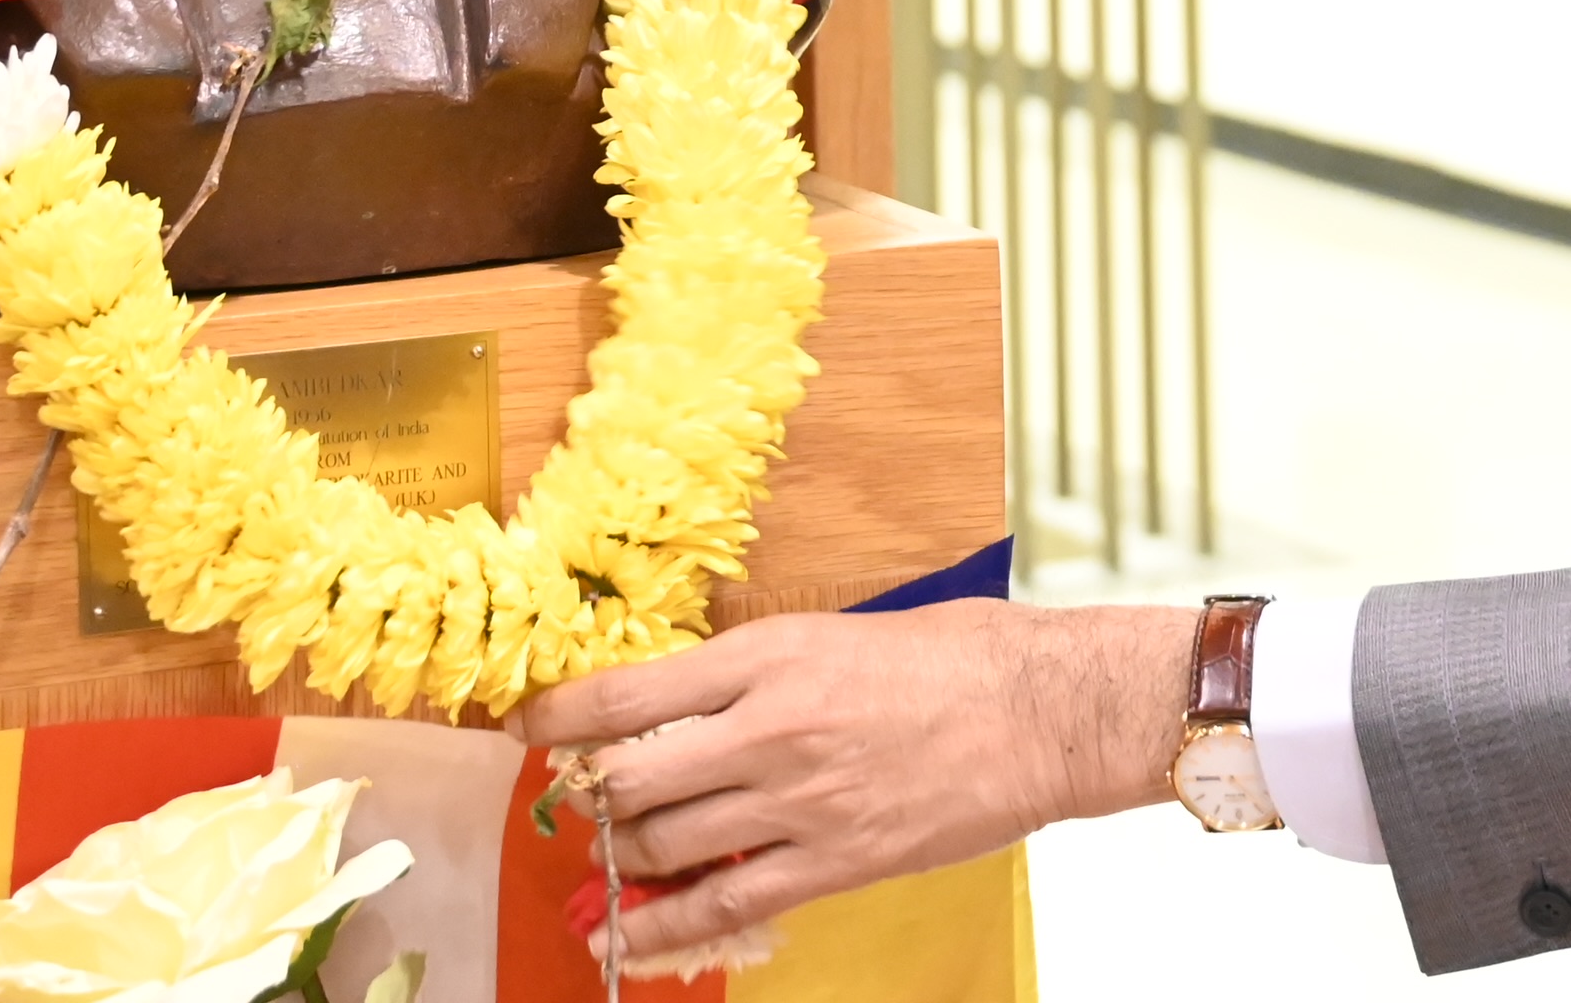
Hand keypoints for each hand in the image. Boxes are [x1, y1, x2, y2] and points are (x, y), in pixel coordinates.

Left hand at [507, 600, 1194, 962]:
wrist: (1044, 710)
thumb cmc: (960, 657)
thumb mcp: (840, 632)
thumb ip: (761, 670)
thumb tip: (694, 702)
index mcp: (769, 655)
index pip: (628, 692)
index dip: (559, 717)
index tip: (527, 729)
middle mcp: (769, 728)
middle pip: (632, 777)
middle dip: (590, 795)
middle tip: (578, 800)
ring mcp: (798, 801)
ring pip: (668, 842)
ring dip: (628, 856)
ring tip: (614, 858)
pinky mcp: (834, 860)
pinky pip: (724, 904)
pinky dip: (661, 928)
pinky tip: (622, 939)